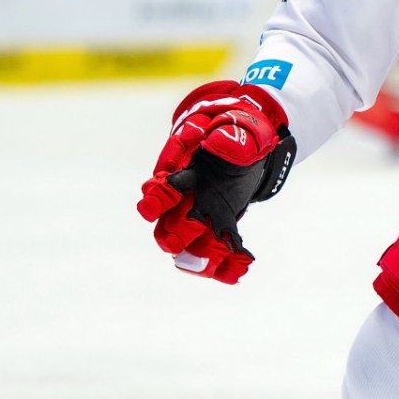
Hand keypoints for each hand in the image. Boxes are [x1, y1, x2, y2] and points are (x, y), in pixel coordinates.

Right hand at [136, 80, 294, 281]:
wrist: (250, 143)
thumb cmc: (239, 130)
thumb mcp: (240, 128)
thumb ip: (230, 138)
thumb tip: (218, 144)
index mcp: (185, 172)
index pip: (163, 188)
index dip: (155, 198)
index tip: (148, 209)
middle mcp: (187, 199)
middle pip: (169, 225)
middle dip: (176, 234)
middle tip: (188, 236)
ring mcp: (202, 216)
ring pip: (189, 247)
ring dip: (200, 259)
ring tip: (219, 264)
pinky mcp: (221, 226)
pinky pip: (218, 251)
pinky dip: (226, 264)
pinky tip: (240, 270)